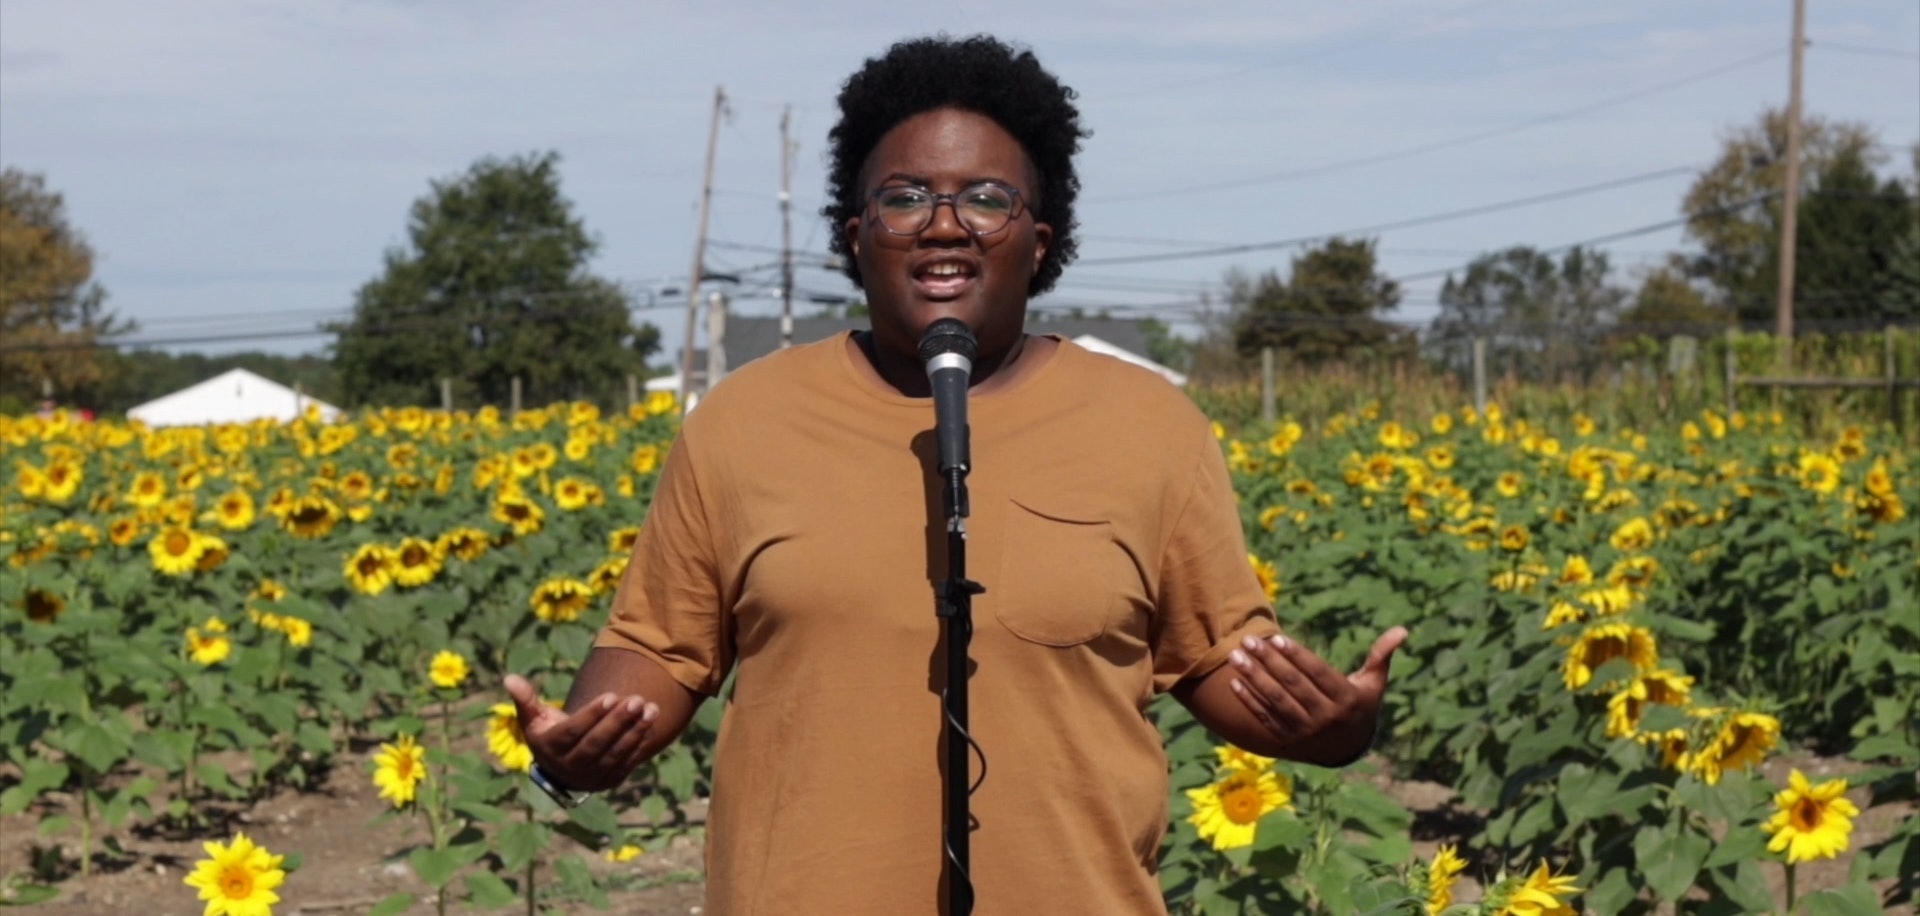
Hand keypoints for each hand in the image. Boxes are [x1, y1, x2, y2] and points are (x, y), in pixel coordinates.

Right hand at [505, 673, 658, 791]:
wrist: (564, 766)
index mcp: (550, 750)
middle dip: (617, 721)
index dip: (591, 715)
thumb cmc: (549, 732)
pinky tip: (651, 722)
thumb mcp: (535, 718)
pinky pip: (627, 761)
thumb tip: (509, 678)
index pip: (573, 732)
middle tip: (636, 699)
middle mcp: (570, 767)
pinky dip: (640, 742)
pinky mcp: (610, 780)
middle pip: (596, 744)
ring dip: (635, 730)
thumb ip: (526, 699)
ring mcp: (592, 777)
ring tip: (650, 707)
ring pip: (615, 753)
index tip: (610, 695)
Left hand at [1225, 627, 1407, 766]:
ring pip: (1276, 701)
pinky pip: (1266, 719)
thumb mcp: (1373, 683)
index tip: (1276, 638)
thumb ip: (1381, 656)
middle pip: (1293, 685)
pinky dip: (1249, 701)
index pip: (1317, 674)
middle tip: (1248, 641)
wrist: (1348, 750)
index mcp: (1347, 699)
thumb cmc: (1360, 705)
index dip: (1296, 656)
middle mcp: (1326, 717)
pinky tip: (1234, 683)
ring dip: (1254, 678)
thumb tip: (1402, 630)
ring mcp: (1306, 731)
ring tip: (1237, 657)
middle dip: (1268, 661)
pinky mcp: (1289, 741)